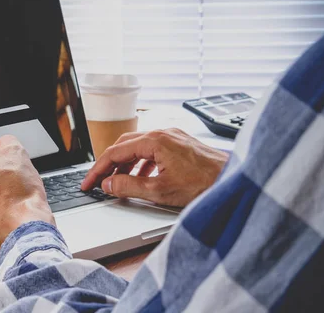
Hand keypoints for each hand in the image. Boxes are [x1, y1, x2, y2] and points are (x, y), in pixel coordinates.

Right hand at [81, 128, 227, 206]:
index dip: (98, 170)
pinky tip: (141, 178)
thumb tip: (108, 184)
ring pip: (138, 147)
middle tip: (98, 182)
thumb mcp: (160, 190)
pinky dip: (141, 163)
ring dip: (125, 165)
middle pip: (124, 146)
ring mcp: (172, 136)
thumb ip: (129, 187)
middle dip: (108, 165)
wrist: (235, 180)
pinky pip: (152, 150)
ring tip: (118, 183)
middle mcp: (162, 132)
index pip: (114, 152)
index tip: (88, 183)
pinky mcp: (180, 143)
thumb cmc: (205, 184)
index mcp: (154, 140)